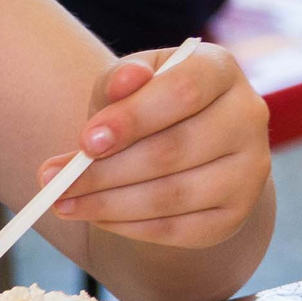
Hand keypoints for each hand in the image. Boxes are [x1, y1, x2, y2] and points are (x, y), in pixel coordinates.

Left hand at [40, 42, 271, 246]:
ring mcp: (249, 168)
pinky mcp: (236, 213)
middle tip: (52, 181)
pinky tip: (97, 217)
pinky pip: (177, 229)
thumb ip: (121, 80)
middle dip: (106, 170)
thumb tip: (127, 81)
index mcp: (222, 71)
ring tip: (62, 203)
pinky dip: (128, 227)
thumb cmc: (147, 109)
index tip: (85, 141)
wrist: (180, 149)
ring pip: (173, 194)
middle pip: (175, 148)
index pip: (185, 90)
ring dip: (108, 203)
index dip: (133, 117)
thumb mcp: (128, 85)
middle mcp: (248, 116)